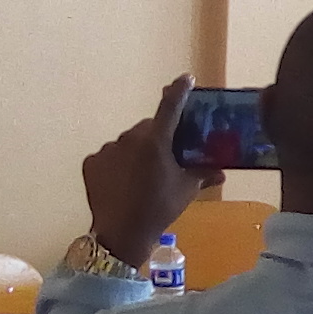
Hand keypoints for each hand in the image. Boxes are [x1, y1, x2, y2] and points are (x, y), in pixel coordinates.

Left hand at [86, 76, 214, 262]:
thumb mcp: (186, 191)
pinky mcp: (91, 163)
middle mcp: (129, 138)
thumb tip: (221, 171)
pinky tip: (121, 184)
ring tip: (141, 178)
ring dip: (135, 153)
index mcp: (156, 141)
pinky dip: (116, 166)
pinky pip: (109, 158)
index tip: (185, 79)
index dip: (180, 90)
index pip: (170, 106)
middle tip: (165, 158)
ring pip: (127, 143)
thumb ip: (203, 174)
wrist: (121, 234)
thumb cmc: (159, 209)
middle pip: (148, 128)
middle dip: (157, 138)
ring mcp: (107, 150)